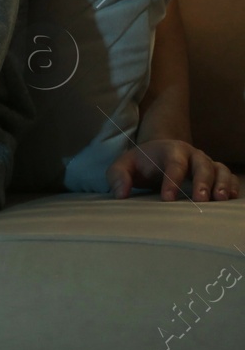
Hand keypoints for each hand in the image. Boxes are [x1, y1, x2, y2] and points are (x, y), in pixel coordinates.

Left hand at [105, 138, 238, 200]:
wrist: (156, 156)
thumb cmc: (140, 164)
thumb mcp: (123, 166)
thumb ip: (117, 177)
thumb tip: (120, 194)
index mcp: (170, 149)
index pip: (173, 163)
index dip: (172, 180)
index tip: (167, 199)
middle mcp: (192, 155)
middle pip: (202, 164)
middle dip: (202, 181)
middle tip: (200, 200)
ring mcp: (206, 163)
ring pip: (220, 170)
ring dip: (222, 184)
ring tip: (220, 199)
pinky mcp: (215, 174)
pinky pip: (230, 178)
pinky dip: (232, 187)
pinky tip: (230, 200)